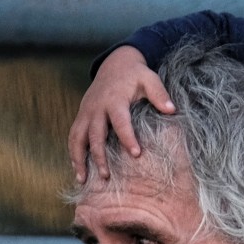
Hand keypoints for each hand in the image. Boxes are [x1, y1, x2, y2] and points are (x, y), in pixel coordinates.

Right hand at [68, 46, 175, 181]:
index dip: (127, 138)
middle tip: (107, 176)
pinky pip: (73, 137)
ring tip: (82, 180)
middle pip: (95, 134)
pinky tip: (78, 171)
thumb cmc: (135, 75)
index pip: (120, 122)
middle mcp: (96, 107)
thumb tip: (171, 109)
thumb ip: (159, 93)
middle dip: (99, 156)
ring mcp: (86, 112)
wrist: (114, 64)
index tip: (136, 154)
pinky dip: (73, 153)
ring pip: (77, 137)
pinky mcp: (81, 117)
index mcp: (114, 99)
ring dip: (78, 158)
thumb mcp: (149, 78)